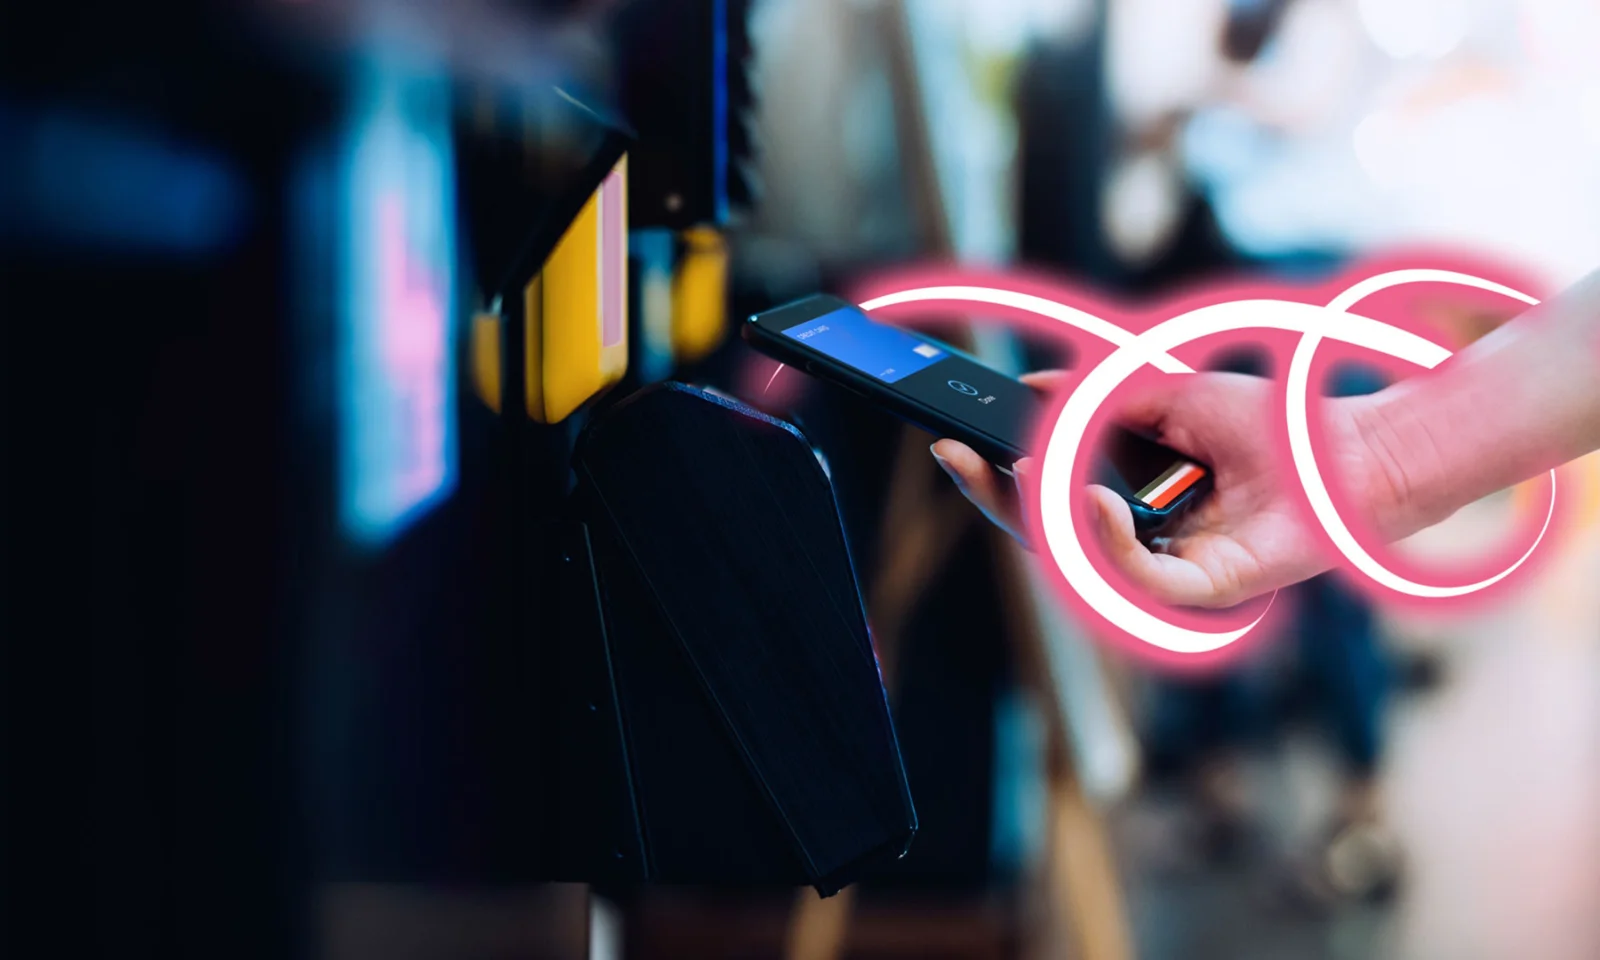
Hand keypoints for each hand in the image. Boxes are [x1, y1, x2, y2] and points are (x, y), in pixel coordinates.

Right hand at [932, 370, 1402, 608]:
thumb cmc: (1271, 428)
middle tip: (957, 454)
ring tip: (1023, 464)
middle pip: (1043, 538)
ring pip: (1078, 565)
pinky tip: (1093, 499)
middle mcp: (1140, 546)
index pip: (1043, 504)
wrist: (1347, 445)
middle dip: (993, 496)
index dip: (994, 478)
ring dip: (1043, 515)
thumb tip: (1034, 392)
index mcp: (1127, 506)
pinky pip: (1139, 580)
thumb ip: (1095, 400)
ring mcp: (1169, 573)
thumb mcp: (1164, 395)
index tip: (952, 442)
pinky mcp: (1206, 590)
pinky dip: (1108, 540)